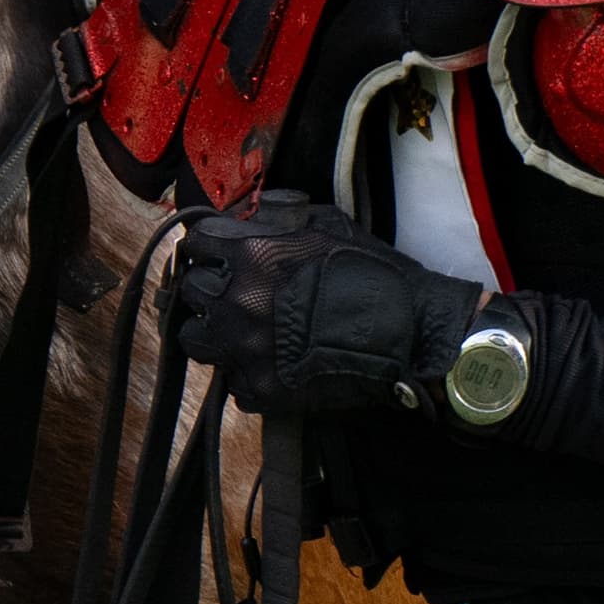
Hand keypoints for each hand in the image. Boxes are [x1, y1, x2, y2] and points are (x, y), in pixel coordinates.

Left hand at [172, 201, 480, 416]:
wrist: (413, 335)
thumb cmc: (373, 273)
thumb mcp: (327, 224)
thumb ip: (277, 216)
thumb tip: (245, 214)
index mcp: (252, 255)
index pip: (195, 242)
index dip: (205, 243)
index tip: (213, 250)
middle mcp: (240, 303)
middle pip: (190, 290)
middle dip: (207, 284)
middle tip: (230, 288)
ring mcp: (246, 351)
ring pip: (195, 339)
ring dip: (212, 329)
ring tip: (238, 327)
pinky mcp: (261, 390)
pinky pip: (231, 379)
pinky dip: (244, 369)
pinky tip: (268, 359)